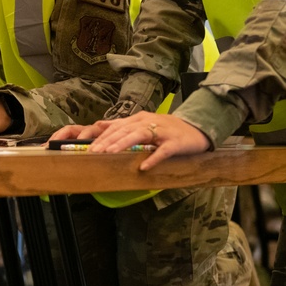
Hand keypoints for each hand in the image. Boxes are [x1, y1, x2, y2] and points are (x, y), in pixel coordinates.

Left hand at [51, 112, 209, 169]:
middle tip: (93, 152)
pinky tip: (143, 167)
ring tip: (110, 153)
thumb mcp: (143, 124)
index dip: (103, 136)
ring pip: (140, 135)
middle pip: (125, 130)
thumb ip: (123, 125)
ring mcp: (163, 132)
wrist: (197, 128)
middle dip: (108, 141)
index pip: (117, 126)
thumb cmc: (167, 129)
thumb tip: (100, 125)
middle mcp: (149, 122)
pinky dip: (153, 158)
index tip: (89, 147)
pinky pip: (163, 152)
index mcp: (140, 119)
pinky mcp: (175, 144)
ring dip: (124, 144)